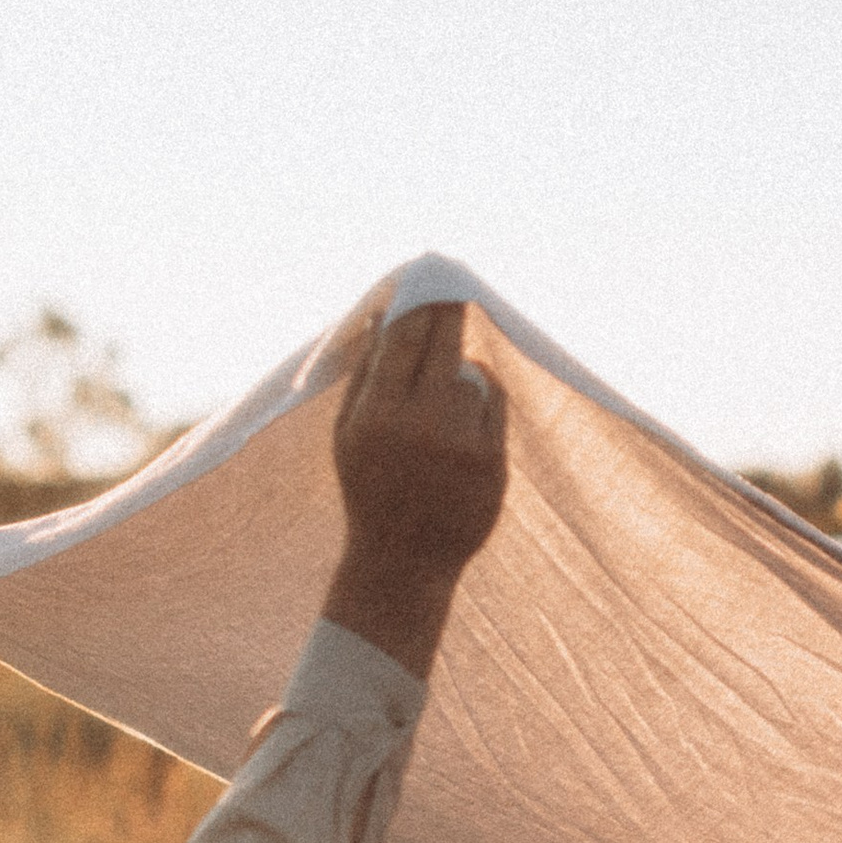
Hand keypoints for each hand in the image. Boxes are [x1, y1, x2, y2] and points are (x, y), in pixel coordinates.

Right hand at [322, 297, 507, 677]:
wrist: (403, 565)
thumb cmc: (369, 490)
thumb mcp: (348, 434)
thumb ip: (364, 373)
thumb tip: (385, 312)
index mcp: (375, 415)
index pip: (403, 336)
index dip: (418, 301)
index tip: (427, 278)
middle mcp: (419, 425)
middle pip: (444, 341)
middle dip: (450, 309)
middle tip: (454, 288)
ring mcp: (460, 444)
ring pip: (470, 373)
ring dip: (460, 373)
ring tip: (440, 404)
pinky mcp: (493, 462)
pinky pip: (494, 401)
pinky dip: (483, 396)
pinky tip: (465, 413)